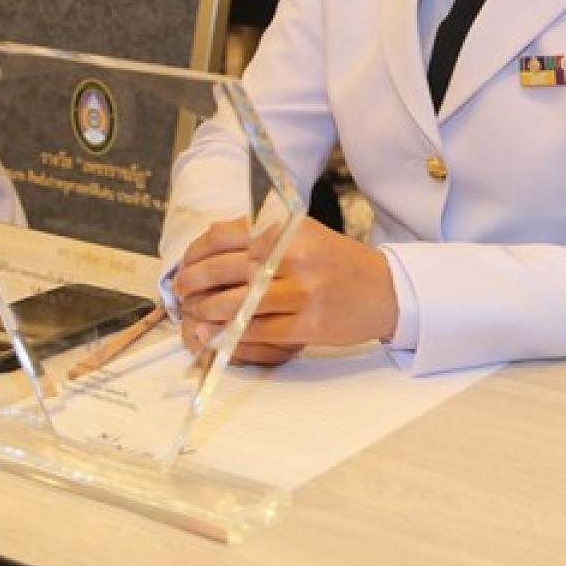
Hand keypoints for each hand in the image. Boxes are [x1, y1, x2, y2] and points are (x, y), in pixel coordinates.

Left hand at [174, 216, 398, 365]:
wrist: (385, 289)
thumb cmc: (337, 261)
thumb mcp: (304, 233)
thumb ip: (263, 235)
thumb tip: (211, 247)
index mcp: (288, 229)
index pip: (225, 236)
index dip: (196, 253)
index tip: (185, 265)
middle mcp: (293, 256)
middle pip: (224, 269)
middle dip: (193, 282)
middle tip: (181, 292)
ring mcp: (302, 292)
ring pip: (237, 304)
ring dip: (207, 311)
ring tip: (194, 315)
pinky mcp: (308, 325)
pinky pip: (258, 332)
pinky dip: (231, 336)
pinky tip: (215, 336)